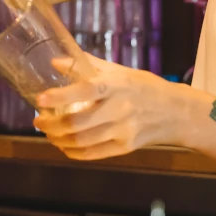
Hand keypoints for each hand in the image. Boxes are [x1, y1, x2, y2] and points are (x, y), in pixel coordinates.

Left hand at [33, 55, 187, 160]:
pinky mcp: (126, 147)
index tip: (40, 99)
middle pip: (78, 122)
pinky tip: (65, 146)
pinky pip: (93, 154)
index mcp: (117, 85)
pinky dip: (73, 152)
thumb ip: (87, 66)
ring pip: (82, 141)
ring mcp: (123, 130)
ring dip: (59, 140)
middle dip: (52, 125)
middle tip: (39, 121)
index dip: (60, 96)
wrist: (176, 112)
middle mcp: (119, 108)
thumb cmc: (144, 87)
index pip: (84, 89)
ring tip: (49, 134)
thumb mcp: (120, 71)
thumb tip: (56, 62)